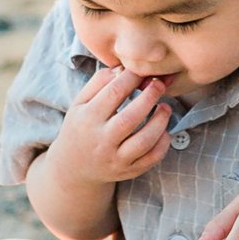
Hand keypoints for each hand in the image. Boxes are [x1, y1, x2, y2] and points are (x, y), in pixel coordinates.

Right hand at [54, 62, 175, 185]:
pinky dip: (163, 143)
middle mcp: (102, 141)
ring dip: (160, 121)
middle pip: (131, 117)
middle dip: (150, 96)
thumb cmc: (80, 127)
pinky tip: (163, 130)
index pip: (114, 93)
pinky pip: (152, 159)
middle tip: (159, 84)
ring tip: (165, 107)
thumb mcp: (79, 103)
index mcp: (88, 119)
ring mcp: (116, 159)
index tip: (142, 70)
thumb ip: (99, 82)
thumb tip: (123, 68)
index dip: (132, 77)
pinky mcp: (128, 171)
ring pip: (144, 141)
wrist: (73, 168)